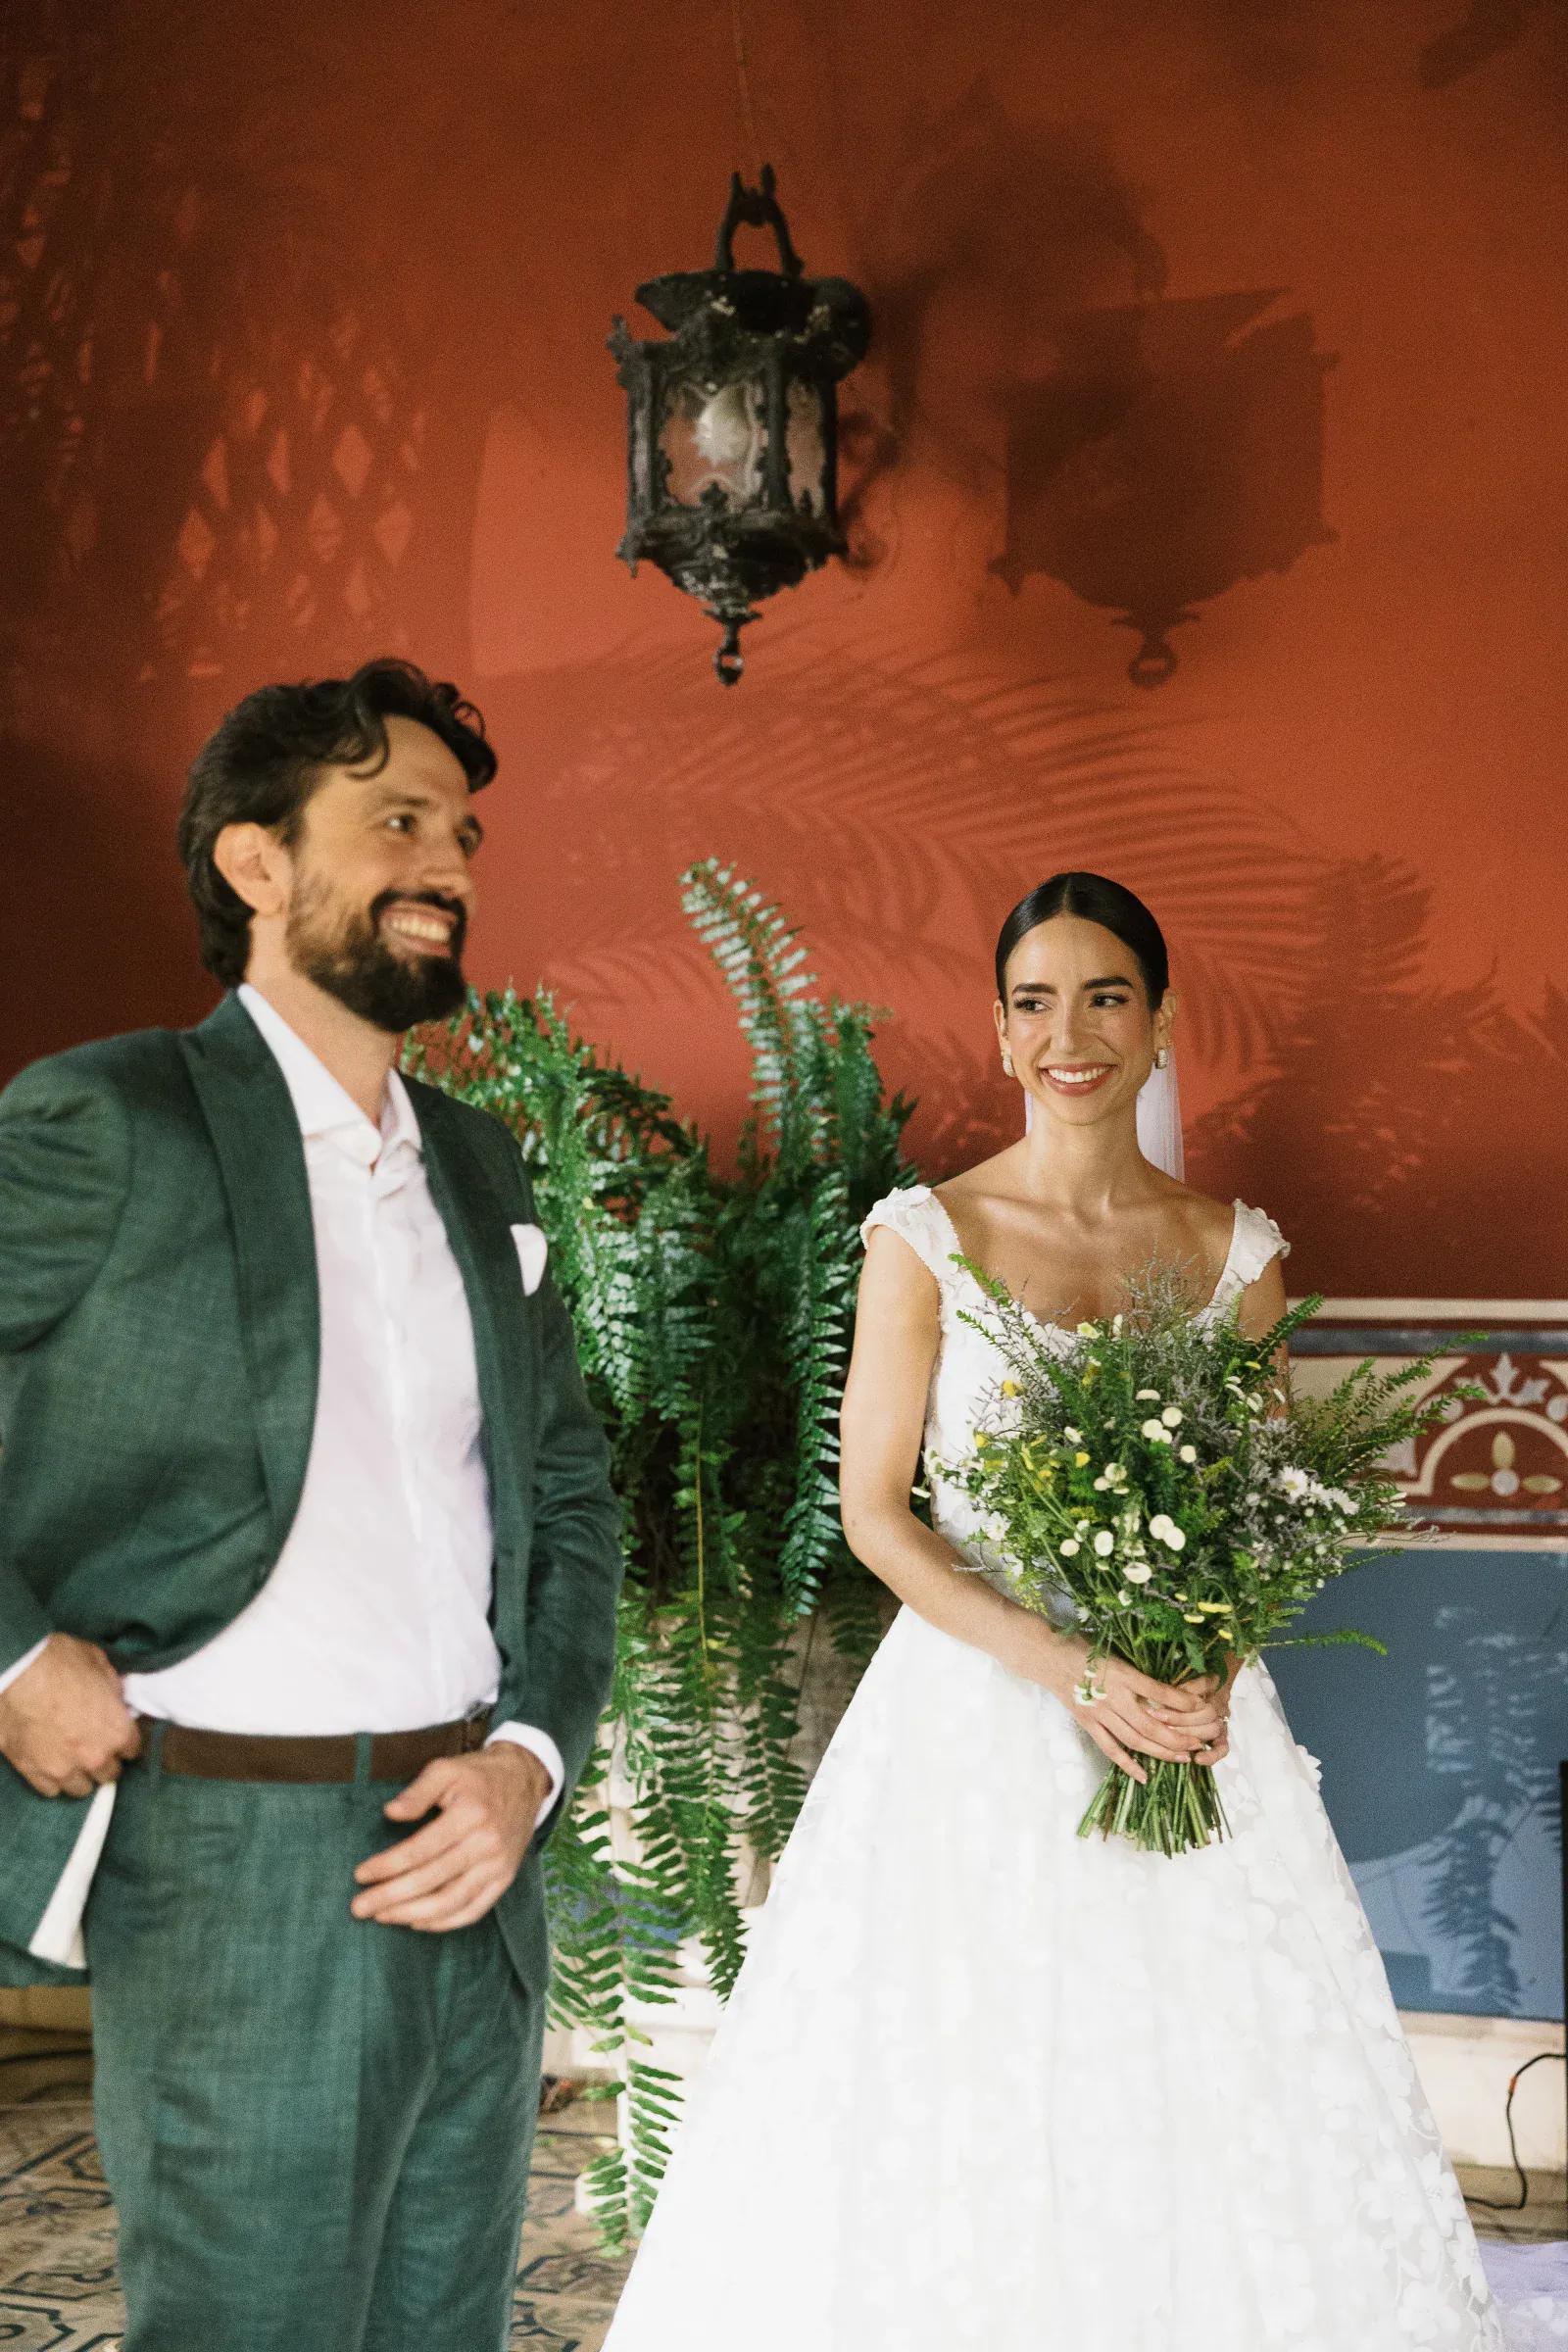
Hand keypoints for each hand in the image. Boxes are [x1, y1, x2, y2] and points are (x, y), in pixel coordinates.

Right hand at [0, 1633, 140, 1796]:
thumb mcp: (101, 1665)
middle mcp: (94, 1757)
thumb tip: (115, 1698)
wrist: (19, 1672)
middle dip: (106, 1760)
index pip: (133, 1750)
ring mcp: (62, 1769)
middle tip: (96, 1745)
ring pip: (81, 1788)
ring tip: (74, 1760)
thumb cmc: (62, 1662)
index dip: (125, 1740)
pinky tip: (52, 1765)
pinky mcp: (33, 1773)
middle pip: (109, 1773)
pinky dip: (53, 1780)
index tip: (118, 1734)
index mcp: (117, 1731)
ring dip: (81, 1775)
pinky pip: (51, 1790)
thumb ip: (114, 1689)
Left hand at [351, 1744, 549, 1932]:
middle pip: (431, 1880)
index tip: (360, 1875)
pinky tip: (417, 1922)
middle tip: (359, 1907)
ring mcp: (497, 1866)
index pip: (420, 1850)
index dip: (387, 1866)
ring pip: (451, 1902)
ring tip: (383, 1917)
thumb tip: (390, 1813)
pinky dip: (444, 1923)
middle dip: (391, 1897)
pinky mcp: (504, 1880)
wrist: (525, 1781)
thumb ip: (417, 1791)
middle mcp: (486, 1844)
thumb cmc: (477, 1775)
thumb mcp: (446, 1769)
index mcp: (470, 1814)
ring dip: (412, 1915)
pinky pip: (473, 1911)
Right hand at [1023, 1625, 1229, 1784]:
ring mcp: (1100, 1713)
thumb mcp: (1115, 1652)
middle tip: (1198, 1744)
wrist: (1049, 1657)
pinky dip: (1128, 1764)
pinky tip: (1144, 1776)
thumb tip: (1166, 1687)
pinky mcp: (1088, 1724)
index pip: (1159, 1691)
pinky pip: (1111, 1749)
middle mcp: (1114, 1696)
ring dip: (1160, 1752)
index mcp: (1123, 1674)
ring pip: (1135, 1740)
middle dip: (1177, 1737)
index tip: (1200, 1706)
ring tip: (1182, 1759)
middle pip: (1151, 1724)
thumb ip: (1137, 1672)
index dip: (1182, 1701)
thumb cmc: (1084, 1650)